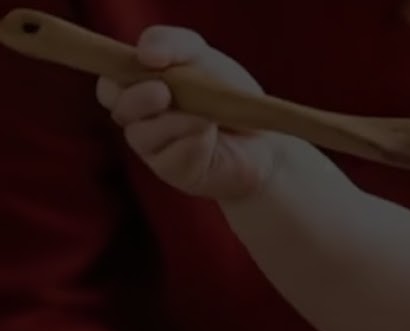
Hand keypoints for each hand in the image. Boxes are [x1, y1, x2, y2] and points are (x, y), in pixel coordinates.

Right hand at [95, 26, 276, 199]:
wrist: (264, 135)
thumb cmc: (226, 91)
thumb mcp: (200, 55)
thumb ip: (170, 43)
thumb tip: (145, 54)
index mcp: (138, 89)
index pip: (109, 85)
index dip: (117, 77)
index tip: (146, 65)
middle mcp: (141, 121)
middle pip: (120, 110)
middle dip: (138, 99)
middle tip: (164, 92)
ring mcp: (156, 150)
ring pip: (142, 136)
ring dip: (173, 123)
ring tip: (205, 118)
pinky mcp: (176, 173)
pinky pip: (170, 159)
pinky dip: (192, 143)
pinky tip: (210, 136)